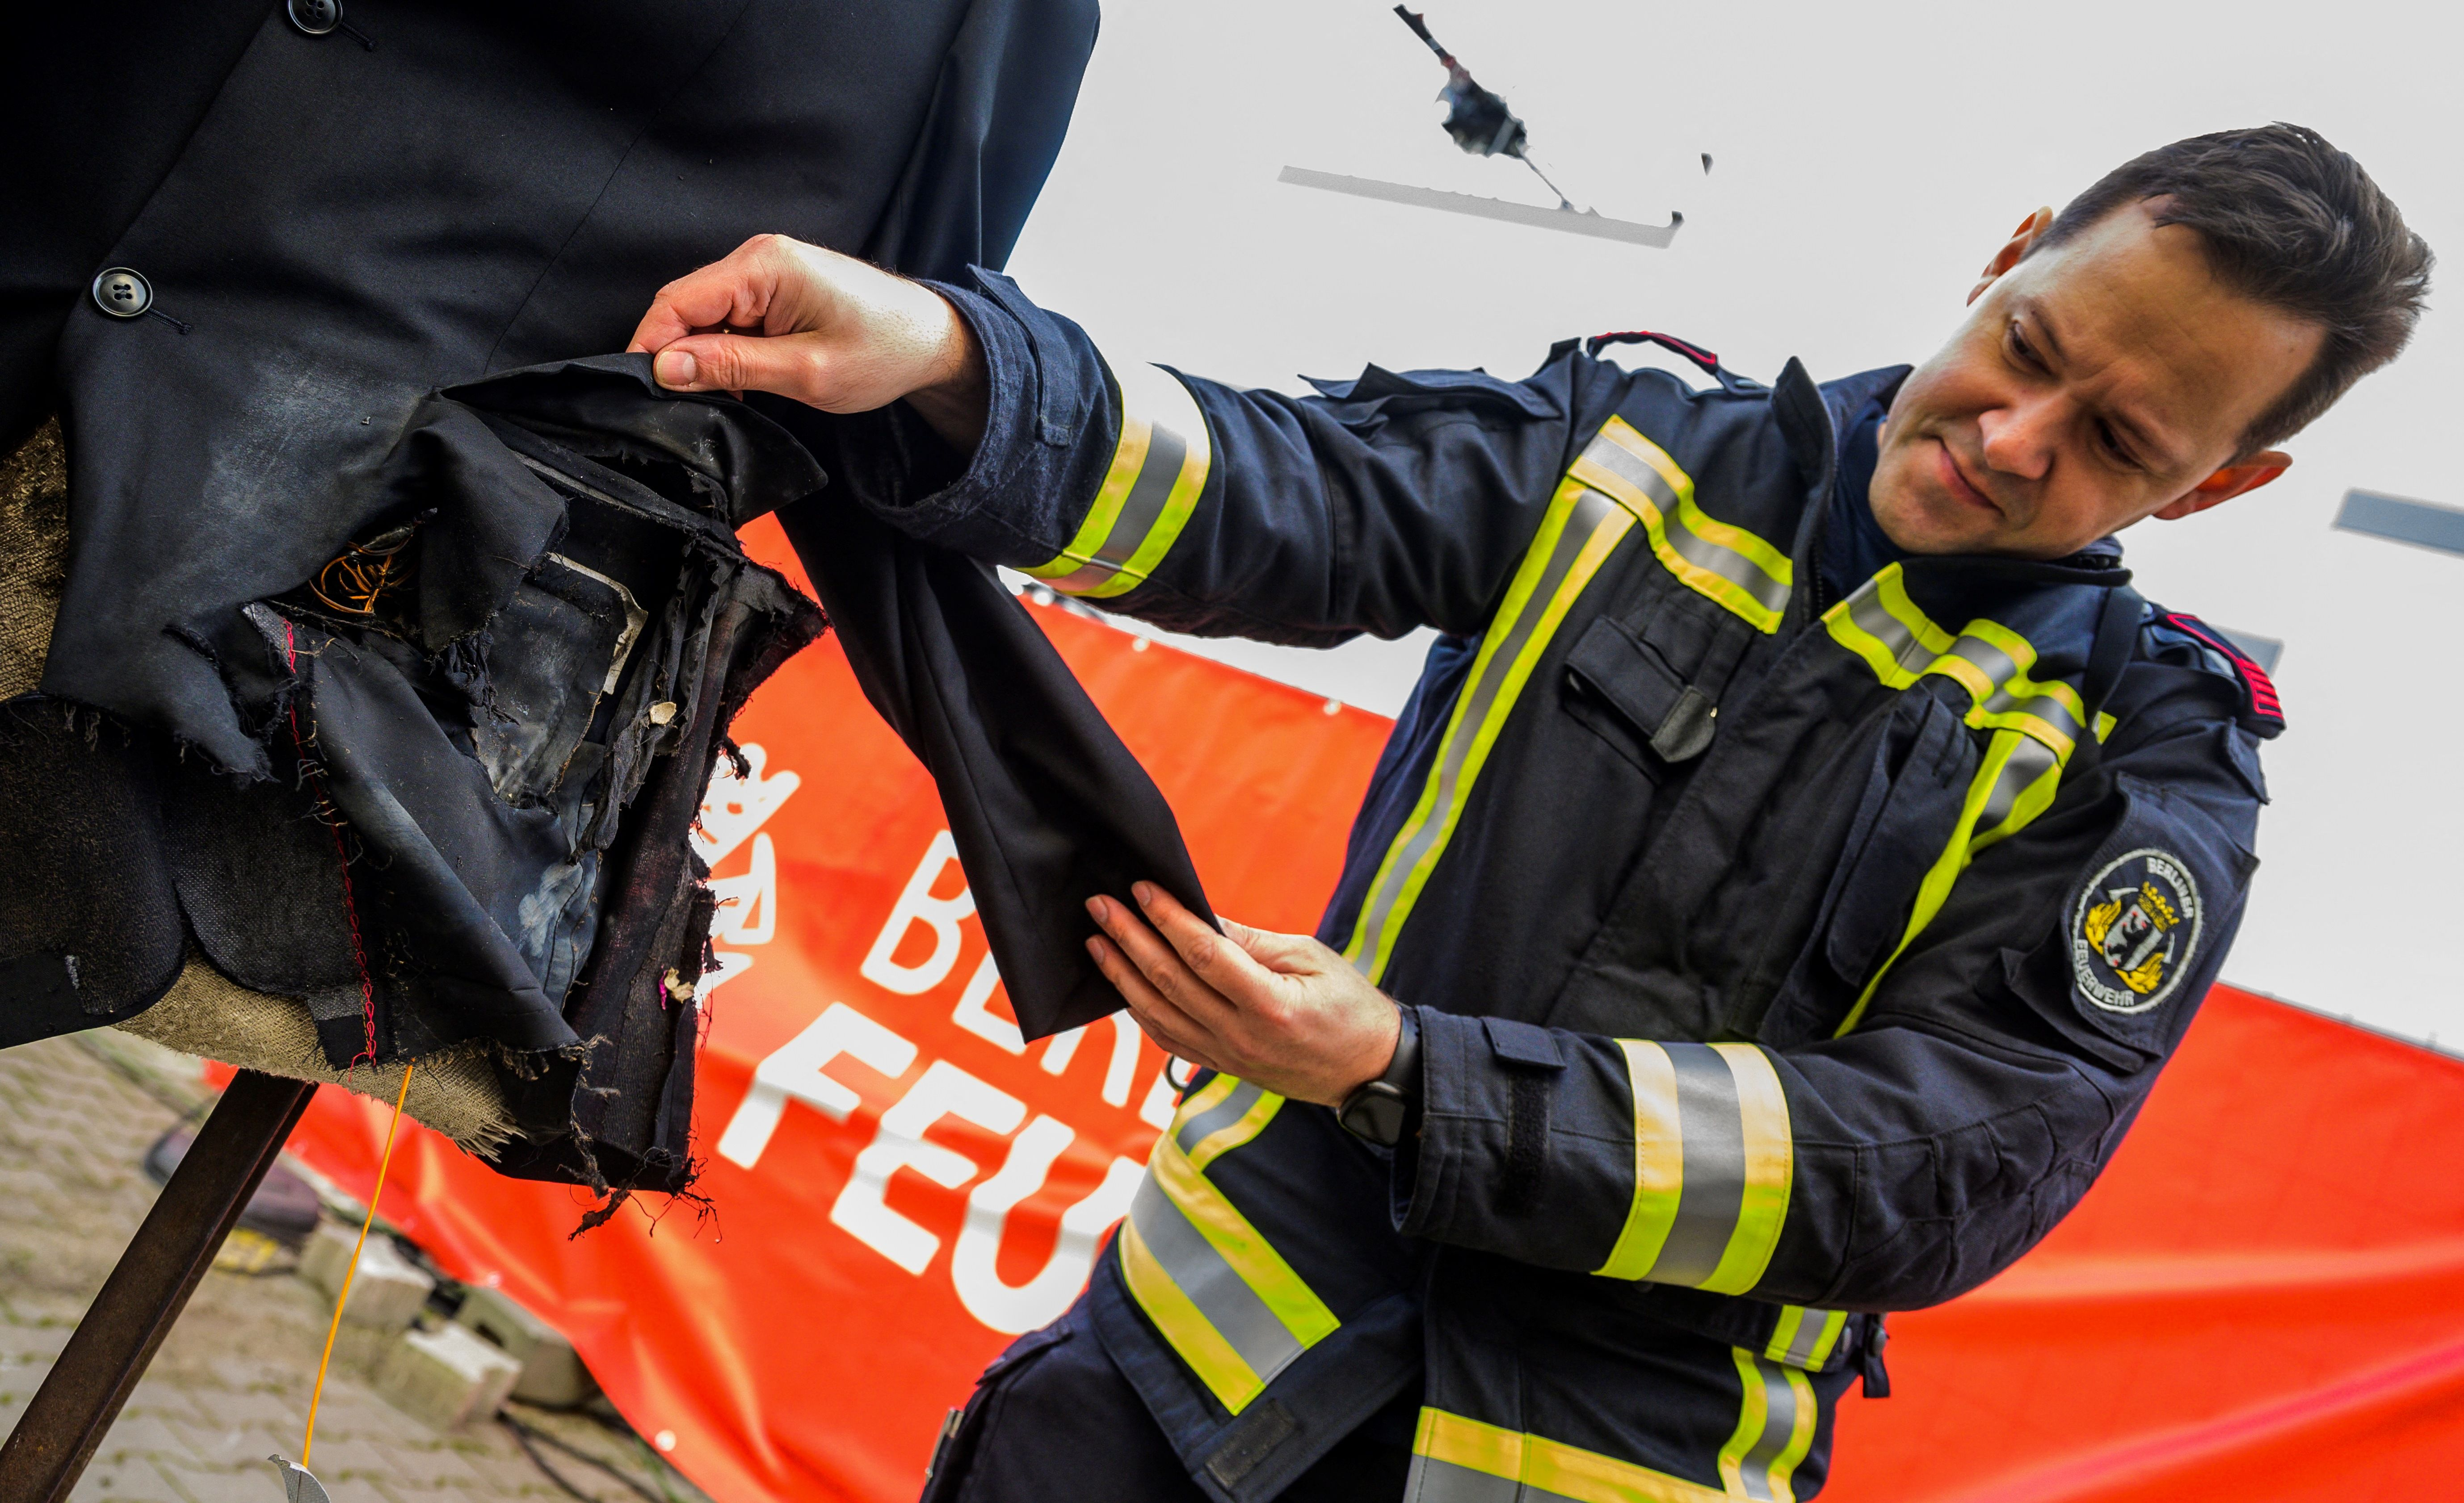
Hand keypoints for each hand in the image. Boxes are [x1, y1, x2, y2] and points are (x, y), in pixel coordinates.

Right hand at [626, 233, 988, 447]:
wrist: (931, 340)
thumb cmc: (884, 351)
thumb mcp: (805, 371)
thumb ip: (733, 365)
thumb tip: (667, 368)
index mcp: (764, 266)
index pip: (678, 300)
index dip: (650, 345)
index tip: (641, 389)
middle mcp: (758, 259)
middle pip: (685, 306)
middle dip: (674, 354)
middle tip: (676, 405)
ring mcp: (765, 273)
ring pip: (705, 317)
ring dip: (703, 357)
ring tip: (718, 398)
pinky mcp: (774, 291)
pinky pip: (729, 320)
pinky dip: (725, 353)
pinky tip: (738, 384)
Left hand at [1085, 882, 1400, 1108]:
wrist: (1368, 1070)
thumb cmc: (1349, 1004)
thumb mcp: (1310, 958)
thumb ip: (1251, 941)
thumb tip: (1199, 913)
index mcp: (1270, 1005)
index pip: (1204, 955)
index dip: (1168, 919)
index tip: (1141, 888)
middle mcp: (1241, 1037)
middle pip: (1170, 982)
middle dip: (1129, 939)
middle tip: (1099, 905)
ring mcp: (1227, 1057)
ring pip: (1158, 1014)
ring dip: (1122, 975)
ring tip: (1096, 941)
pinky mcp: (1221, 1066)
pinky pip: (1169, 1039)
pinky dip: (1141, 1011)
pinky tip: (1122, 985)